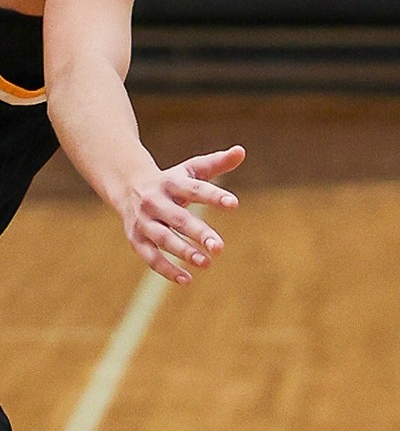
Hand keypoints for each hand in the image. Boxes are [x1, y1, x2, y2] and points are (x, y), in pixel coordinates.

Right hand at [116, 144, 244, 282]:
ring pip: (162, 239)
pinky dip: (166, 269)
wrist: (127, 186)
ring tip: (207, 263)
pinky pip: (150, 257)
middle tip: (220, 247)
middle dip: (198, 233)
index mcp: (170, 183)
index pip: (194, 189)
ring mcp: (143, 222)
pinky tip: (187, 279)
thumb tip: (241, 151)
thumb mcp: (191, 170)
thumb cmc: (170, 181)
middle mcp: (154, 202)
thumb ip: (217, 163)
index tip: (234, 203)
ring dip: (182, 252)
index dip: (213, 196)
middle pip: (178, 219)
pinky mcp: (136, 239)